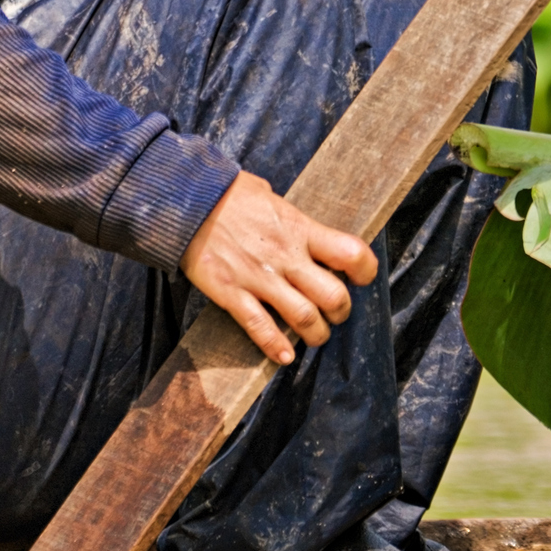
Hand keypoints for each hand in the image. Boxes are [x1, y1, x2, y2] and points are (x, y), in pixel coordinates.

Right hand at [185, 169, 376, 364]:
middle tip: (335, 313)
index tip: (359, 278)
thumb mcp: (270, 197)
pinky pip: (259, 327)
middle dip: (341, 312)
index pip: (351, 254)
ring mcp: (259, 277)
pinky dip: (275, 347)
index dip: (364, 271)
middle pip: (334, 296)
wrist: (185, 201)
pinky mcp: (232, 293)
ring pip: (304, 318)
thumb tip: (300, 222)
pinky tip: (284, 356)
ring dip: (315, 334)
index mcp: (301, 229)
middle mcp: (286, 256)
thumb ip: (292, 217)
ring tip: (314, 335)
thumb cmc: (229, 195)